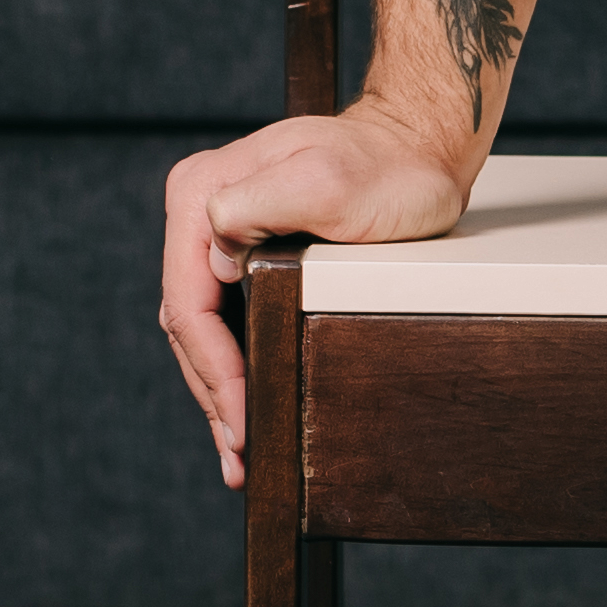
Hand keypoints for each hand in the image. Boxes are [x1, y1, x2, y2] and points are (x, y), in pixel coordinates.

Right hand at [153, 113, 475, 485]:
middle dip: (212, 394)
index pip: (188, 303)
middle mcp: (199, 209)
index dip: (213, 372)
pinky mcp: (242, 250)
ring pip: (201, 328)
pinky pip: (223, 318)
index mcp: (201, 193)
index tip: (241, 421)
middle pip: (187, 323)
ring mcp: (218, 230)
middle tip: (238, 456)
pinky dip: (231, 366)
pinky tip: (243, 404)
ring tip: (237, 451)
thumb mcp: (329, 181)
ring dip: (217, 390)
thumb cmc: (386, 169)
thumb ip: (261, 202)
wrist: (418, 150)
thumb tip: (215, 244)